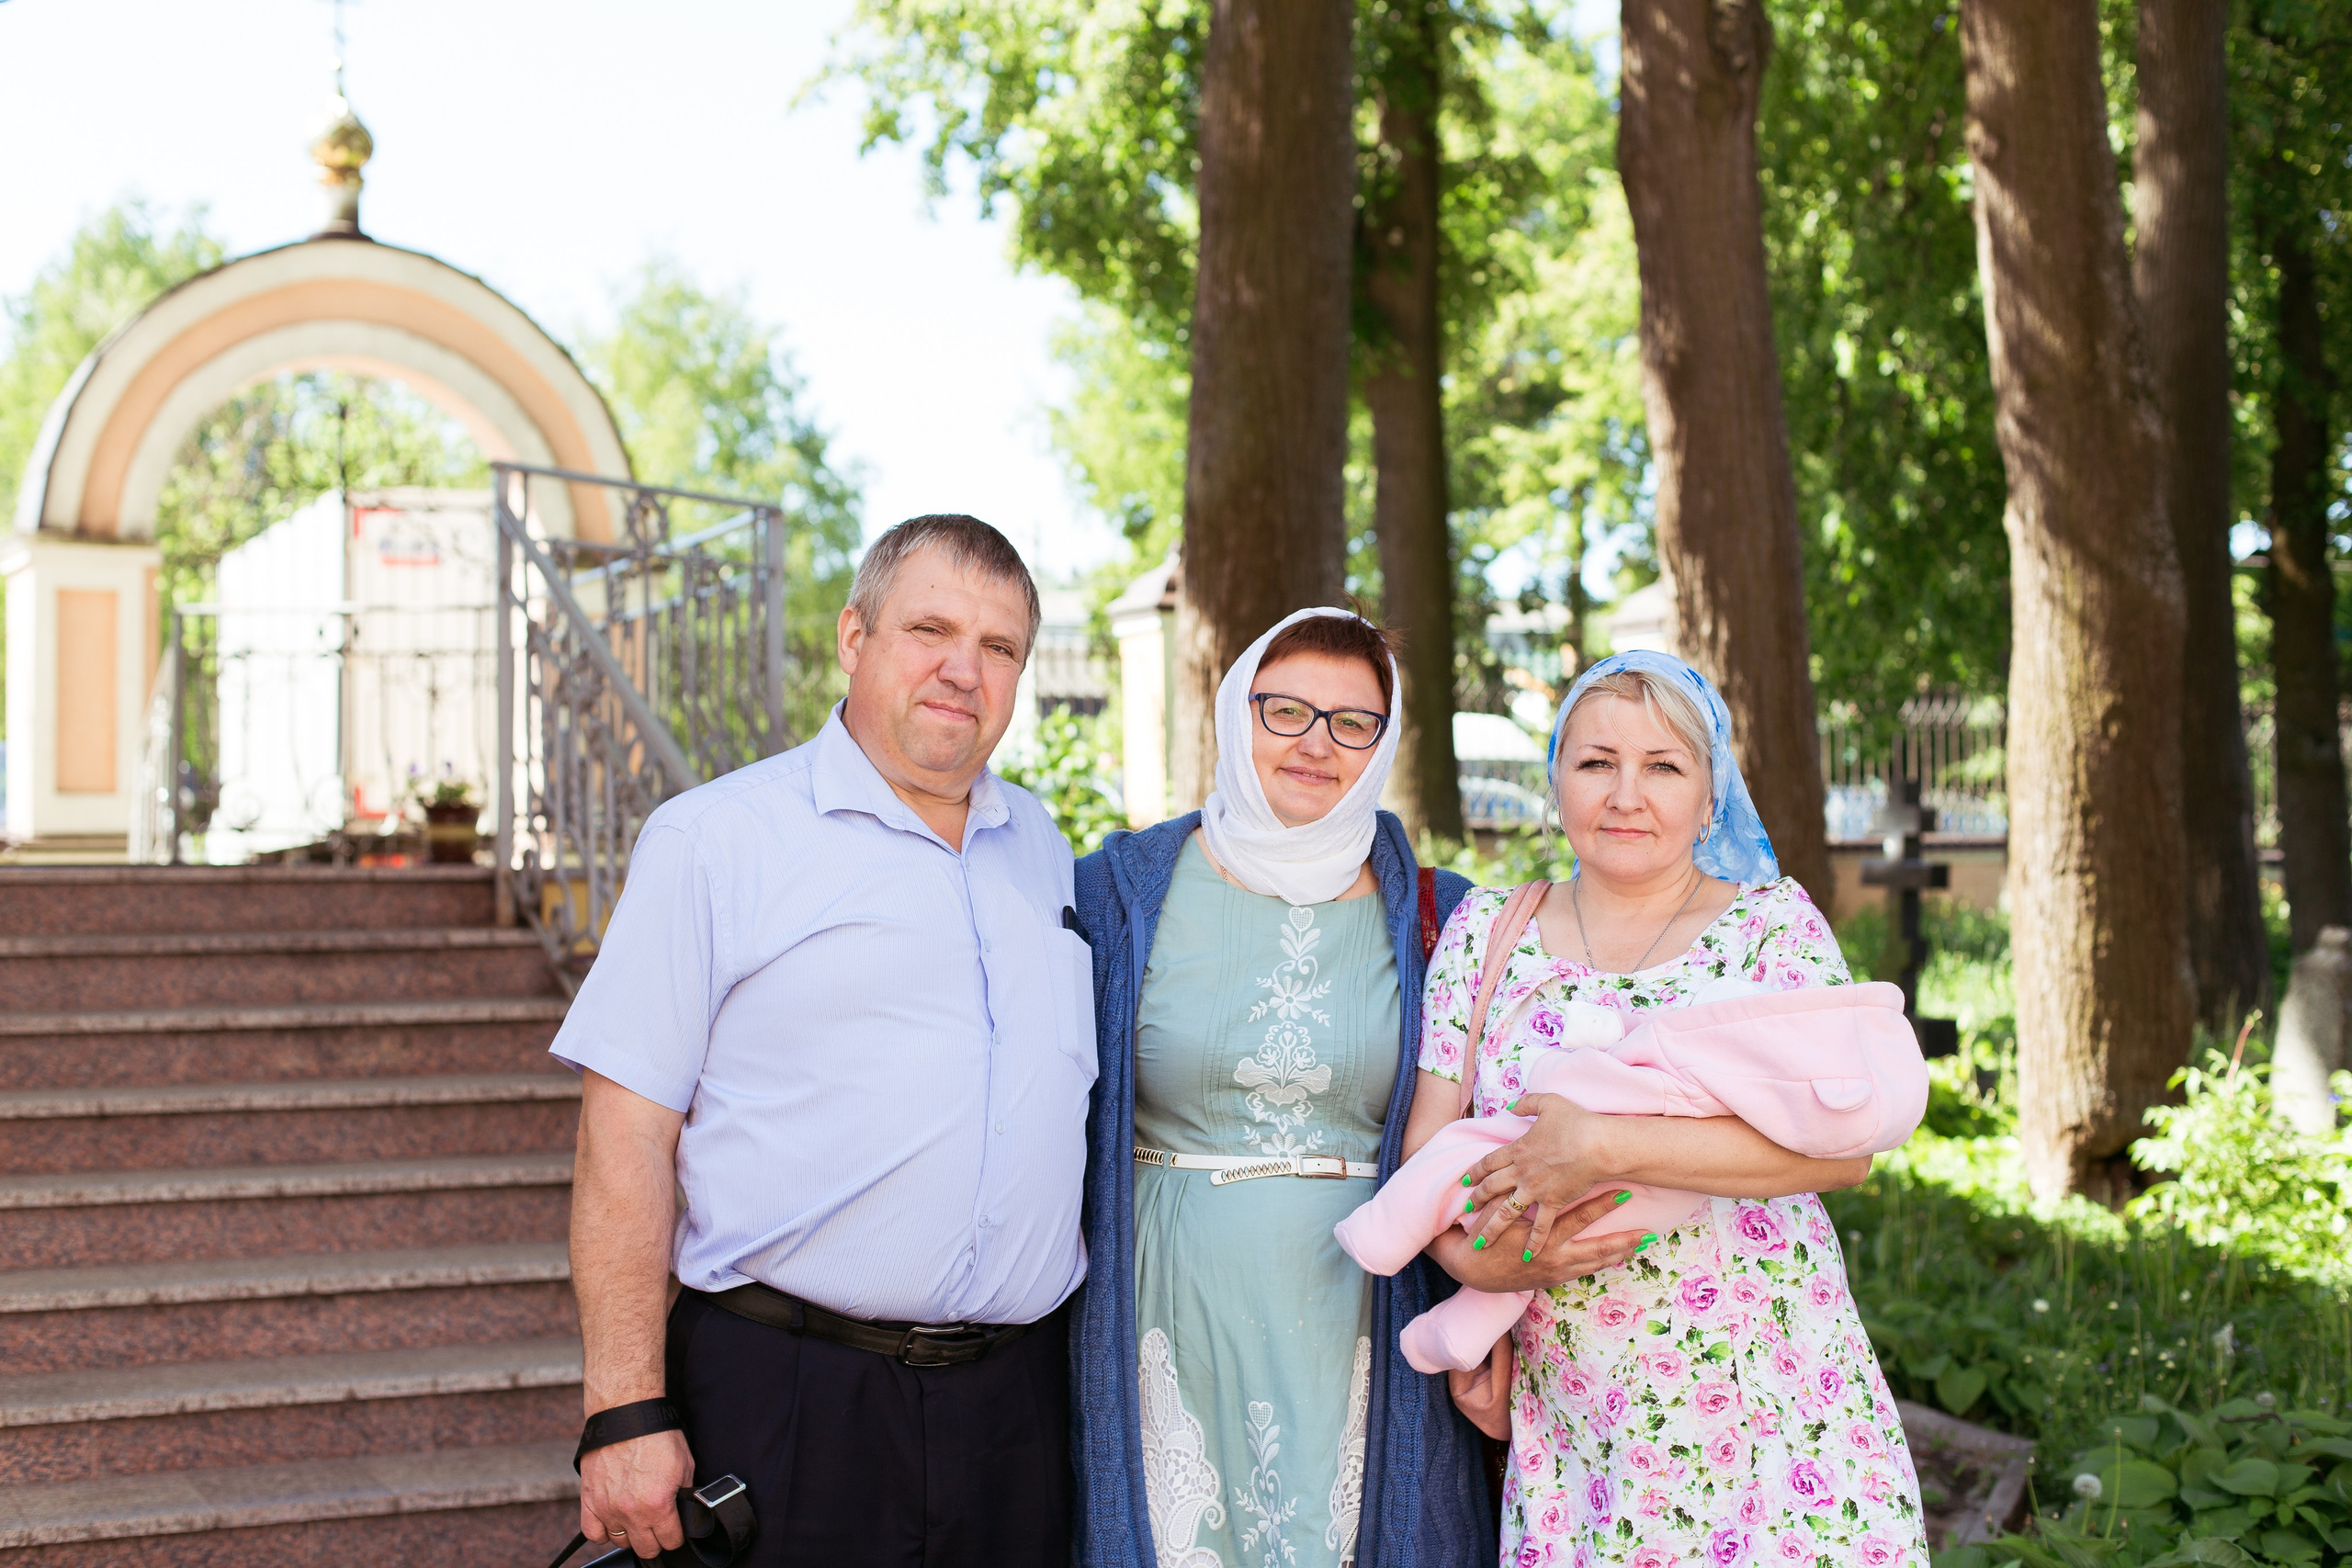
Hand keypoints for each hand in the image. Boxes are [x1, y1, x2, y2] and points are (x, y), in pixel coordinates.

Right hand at [579, 1429, 693, 1560]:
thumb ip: (684, 1494)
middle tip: (658, 1526)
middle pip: (645, 1548)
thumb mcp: (685, 1465)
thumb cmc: (656, 1435)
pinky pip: (593, 1534)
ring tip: (637, 1519)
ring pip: (620, 1542)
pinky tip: (613, 1522)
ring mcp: (607, 1508)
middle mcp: (631, 1512)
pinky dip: (603, 1532)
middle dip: (656, 1539)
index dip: (677, 1535)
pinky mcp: (589, 1500)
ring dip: (630, 1534)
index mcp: (657, 1504)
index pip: (671, 1540)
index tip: (676, 1530)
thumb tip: (687, 1510)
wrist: (626, 1415)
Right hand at [1430, 1185, 1646, 1291]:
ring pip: (1596, 1263)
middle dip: (1624, 1240)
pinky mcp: (1556, 1279)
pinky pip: (1587, 1270)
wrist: (1473, 1270)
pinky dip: (1604, 1263)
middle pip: (1598, 1247)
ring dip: (1620, 1253)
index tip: (1623, 1193)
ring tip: (1642, 1244)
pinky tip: (1619, 1257)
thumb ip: (1514, 1185)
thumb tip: (1527, 1159)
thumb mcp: (1497, 1208)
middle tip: (1648, 1231)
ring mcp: (1558, 1271)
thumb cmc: (1486, 1235)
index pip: (1581, 1217)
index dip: (1603, 1205)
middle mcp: (1556, 1256)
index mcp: (1544, 1235)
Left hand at [1460, 1092, 1616, 1249]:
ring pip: (1506, 1212)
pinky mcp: (1553, 1202)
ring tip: (1480, 1242)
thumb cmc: (1575, 1122)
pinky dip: (1533, 1242)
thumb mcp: (1548, 1102)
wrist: (1597, 1145)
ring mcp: (1535, 1189)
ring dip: (1492, 1228)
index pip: (1489, 1162)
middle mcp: (1521, 1171)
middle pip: (1491, 1188)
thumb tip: (1512, 1106)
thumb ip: (1527, 1103)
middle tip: (1466, 1211)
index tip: (1464, 1181)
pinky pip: (1540, 1226)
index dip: (1475, 1172)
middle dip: (1477, 1200)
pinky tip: (1527, 1256)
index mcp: (1518, 1148)